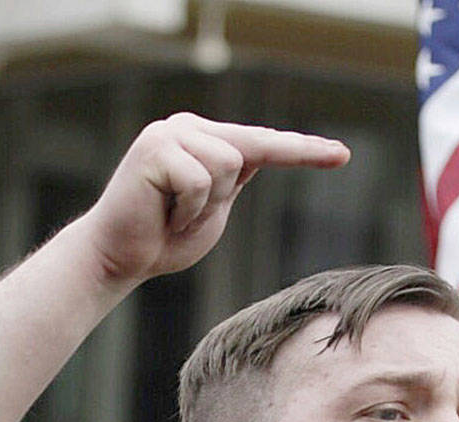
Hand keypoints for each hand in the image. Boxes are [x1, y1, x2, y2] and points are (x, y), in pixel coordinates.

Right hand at [76, 114, 348, 285]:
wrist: (116, 259)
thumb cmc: (163, 240)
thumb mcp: (213, 210)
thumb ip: (234, 181)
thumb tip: (259, 152)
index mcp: (204, 139)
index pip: (263, 142)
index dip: (303, 150)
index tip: (342, 155)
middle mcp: (187, 127)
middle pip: (247, 152)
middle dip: (224, 196)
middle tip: (183, 217)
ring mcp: (169, 133)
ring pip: (227, 165)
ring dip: (205, 204)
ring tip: (173, 214)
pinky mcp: (154, 148)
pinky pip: (199, 181)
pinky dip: (188, 209)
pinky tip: (162, 214)